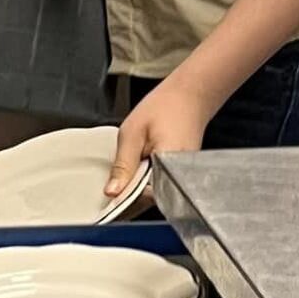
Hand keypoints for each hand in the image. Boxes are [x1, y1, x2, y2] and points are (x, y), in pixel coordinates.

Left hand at [106, 78, 212, 199]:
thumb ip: (122, 165)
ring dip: (138, 190)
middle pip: (148, 201)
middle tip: (115, 181)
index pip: (143, 198)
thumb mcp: (133, 132)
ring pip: (154, 196)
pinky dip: (147, 182)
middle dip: (129, 196)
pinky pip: (160, 188)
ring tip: (131, 169)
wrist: (189, 96)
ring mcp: (181, 180)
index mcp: (168, 168)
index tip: (109, 195)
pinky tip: (140, 169)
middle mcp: (179, 179)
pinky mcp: (179, 177)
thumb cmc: (165, 107)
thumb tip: (111, 192)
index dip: (123, 198)